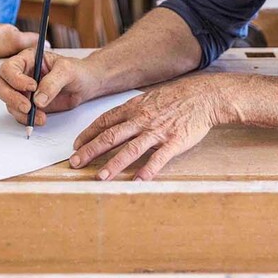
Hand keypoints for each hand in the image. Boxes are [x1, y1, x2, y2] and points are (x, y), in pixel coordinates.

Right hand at [0, 49, 101, 124]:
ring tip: (41, 116)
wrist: (84, 85)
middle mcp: (21, 74)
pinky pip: (18, 114)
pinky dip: (26, 119)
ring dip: (21, 112)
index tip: (32, 87)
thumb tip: (38, 100)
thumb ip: (53, 82)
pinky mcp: (27, 104)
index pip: (9, 68)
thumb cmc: (76, 71)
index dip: (15, 79)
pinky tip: (41, 119)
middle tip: (27, 107)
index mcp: (27, 59)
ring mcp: (22, 90)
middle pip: (0, 85)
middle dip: (11, 98)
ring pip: (8, 102)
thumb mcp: (67, 71)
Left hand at [69, 74, 232, 181]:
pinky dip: (148, 170)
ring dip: (114, 163)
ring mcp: (158, 131)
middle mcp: (142, 119)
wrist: (202, 96)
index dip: (88, 133)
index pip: (105, 121)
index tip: (75, 145)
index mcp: (135, 108)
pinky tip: (138, 181)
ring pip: (132, 148)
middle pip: (112, 135)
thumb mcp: (149, 98)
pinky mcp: (174, 141)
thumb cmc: (175, 98)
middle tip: (75, 163)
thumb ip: (131, 111)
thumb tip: (112, 122)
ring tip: (100, 177)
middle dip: (91, 150)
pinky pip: (159, 157)